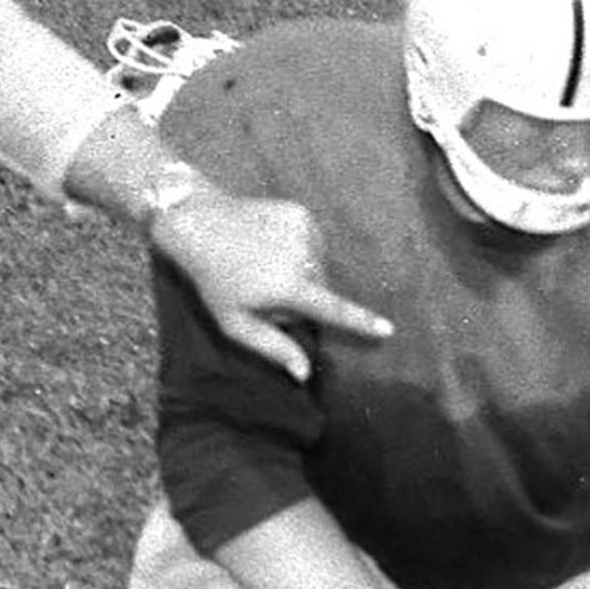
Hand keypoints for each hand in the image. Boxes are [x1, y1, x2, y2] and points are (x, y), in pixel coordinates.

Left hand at [152, 191, 393, 381]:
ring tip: (265, 264)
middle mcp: (303, 256)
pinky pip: (312, 242)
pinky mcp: (301, 213)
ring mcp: (304, 230)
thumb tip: (305, 374)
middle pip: (320, 289)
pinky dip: (299, 248)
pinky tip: (271, 245)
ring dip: (301, 272)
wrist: (200, 222)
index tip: (388, 330)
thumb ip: (273, 348)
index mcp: (289, 286)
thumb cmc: (215, 280)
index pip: (334, 310)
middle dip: (302, 297)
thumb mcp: (236, 322)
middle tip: (264, 291)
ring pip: (317, 265)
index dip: (362, 322)